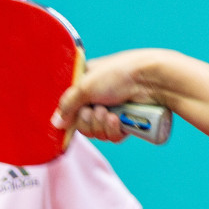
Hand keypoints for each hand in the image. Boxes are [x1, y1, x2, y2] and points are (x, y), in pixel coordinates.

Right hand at [53, 49, 174, 141]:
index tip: (71, 116)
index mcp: (86, 82)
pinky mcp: (126, 120)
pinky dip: (114, 131)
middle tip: (96, 110)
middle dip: (88, 120)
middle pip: (82, 123)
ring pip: (97, 131)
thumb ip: (67, 104)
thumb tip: (57, 122)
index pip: (70, 105)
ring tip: (111, 113)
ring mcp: (113, 108)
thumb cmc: (119, 73)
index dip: (70, 114)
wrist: (151, 79)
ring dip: (101, 125)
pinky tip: (119, 120)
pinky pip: (112, 136)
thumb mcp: (85, 85)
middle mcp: (98, 96)